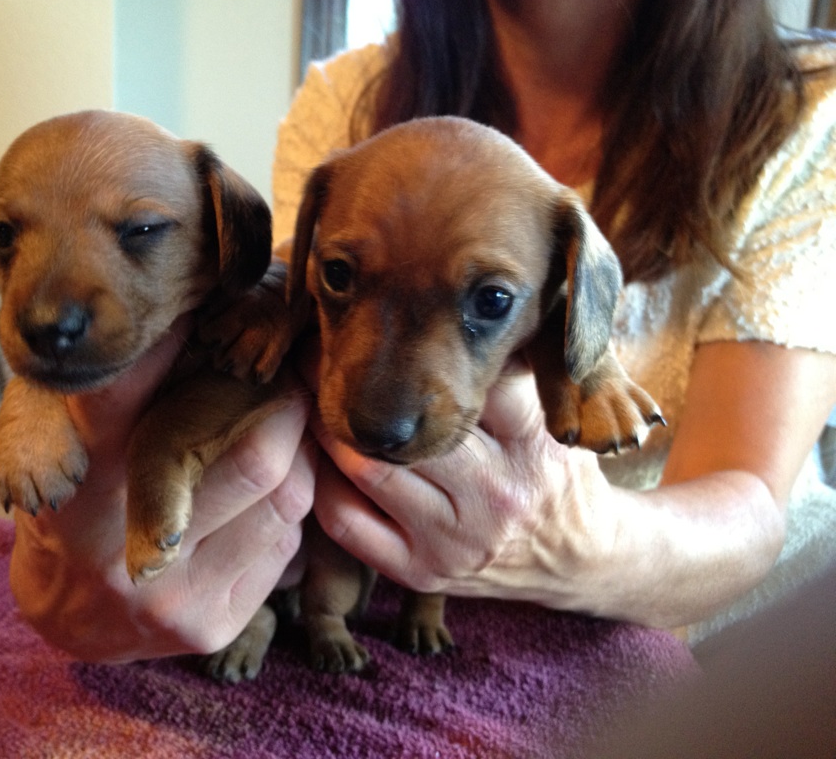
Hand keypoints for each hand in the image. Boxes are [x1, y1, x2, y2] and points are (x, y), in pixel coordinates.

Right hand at [9, 314, 315, 662]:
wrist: (73, 612)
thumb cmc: (82, 495)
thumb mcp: (69, 433)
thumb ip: (120, 383)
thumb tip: (203, 314)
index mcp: (77, 475)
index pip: (124, 392)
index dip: (175, 342)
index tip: (215, 308)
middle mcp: (120, 540)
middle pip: (258, 455)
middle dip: (290, 407)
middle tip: (291, 377)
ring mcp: (173, 592)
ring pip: (289, 498)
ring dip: (298, 456)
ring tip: (280, 434)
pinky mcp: (211, 626)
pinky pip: (287, 544)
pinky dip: (284, 510)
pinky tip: (257, 501)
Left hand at [310, 354, 615, 610]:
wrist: (575, 560)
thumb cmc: (553, 473)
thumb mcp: (552, 417)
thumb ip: (512, 372)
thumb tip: (455, 316)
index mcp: (530, 445)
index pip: (464, 385)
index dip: (412, 353)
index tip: (374, 326)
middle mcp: (494, 495)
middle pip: (405, 430)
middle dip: (355, 387)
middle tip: (320, 353)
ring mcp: (453, 541)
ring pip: (368, 472)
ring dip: (329, 431)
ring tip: (312, 398)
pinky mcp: (421, 572)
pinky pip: (349, 523)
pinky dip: (323, 485)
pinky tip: (318, 458)